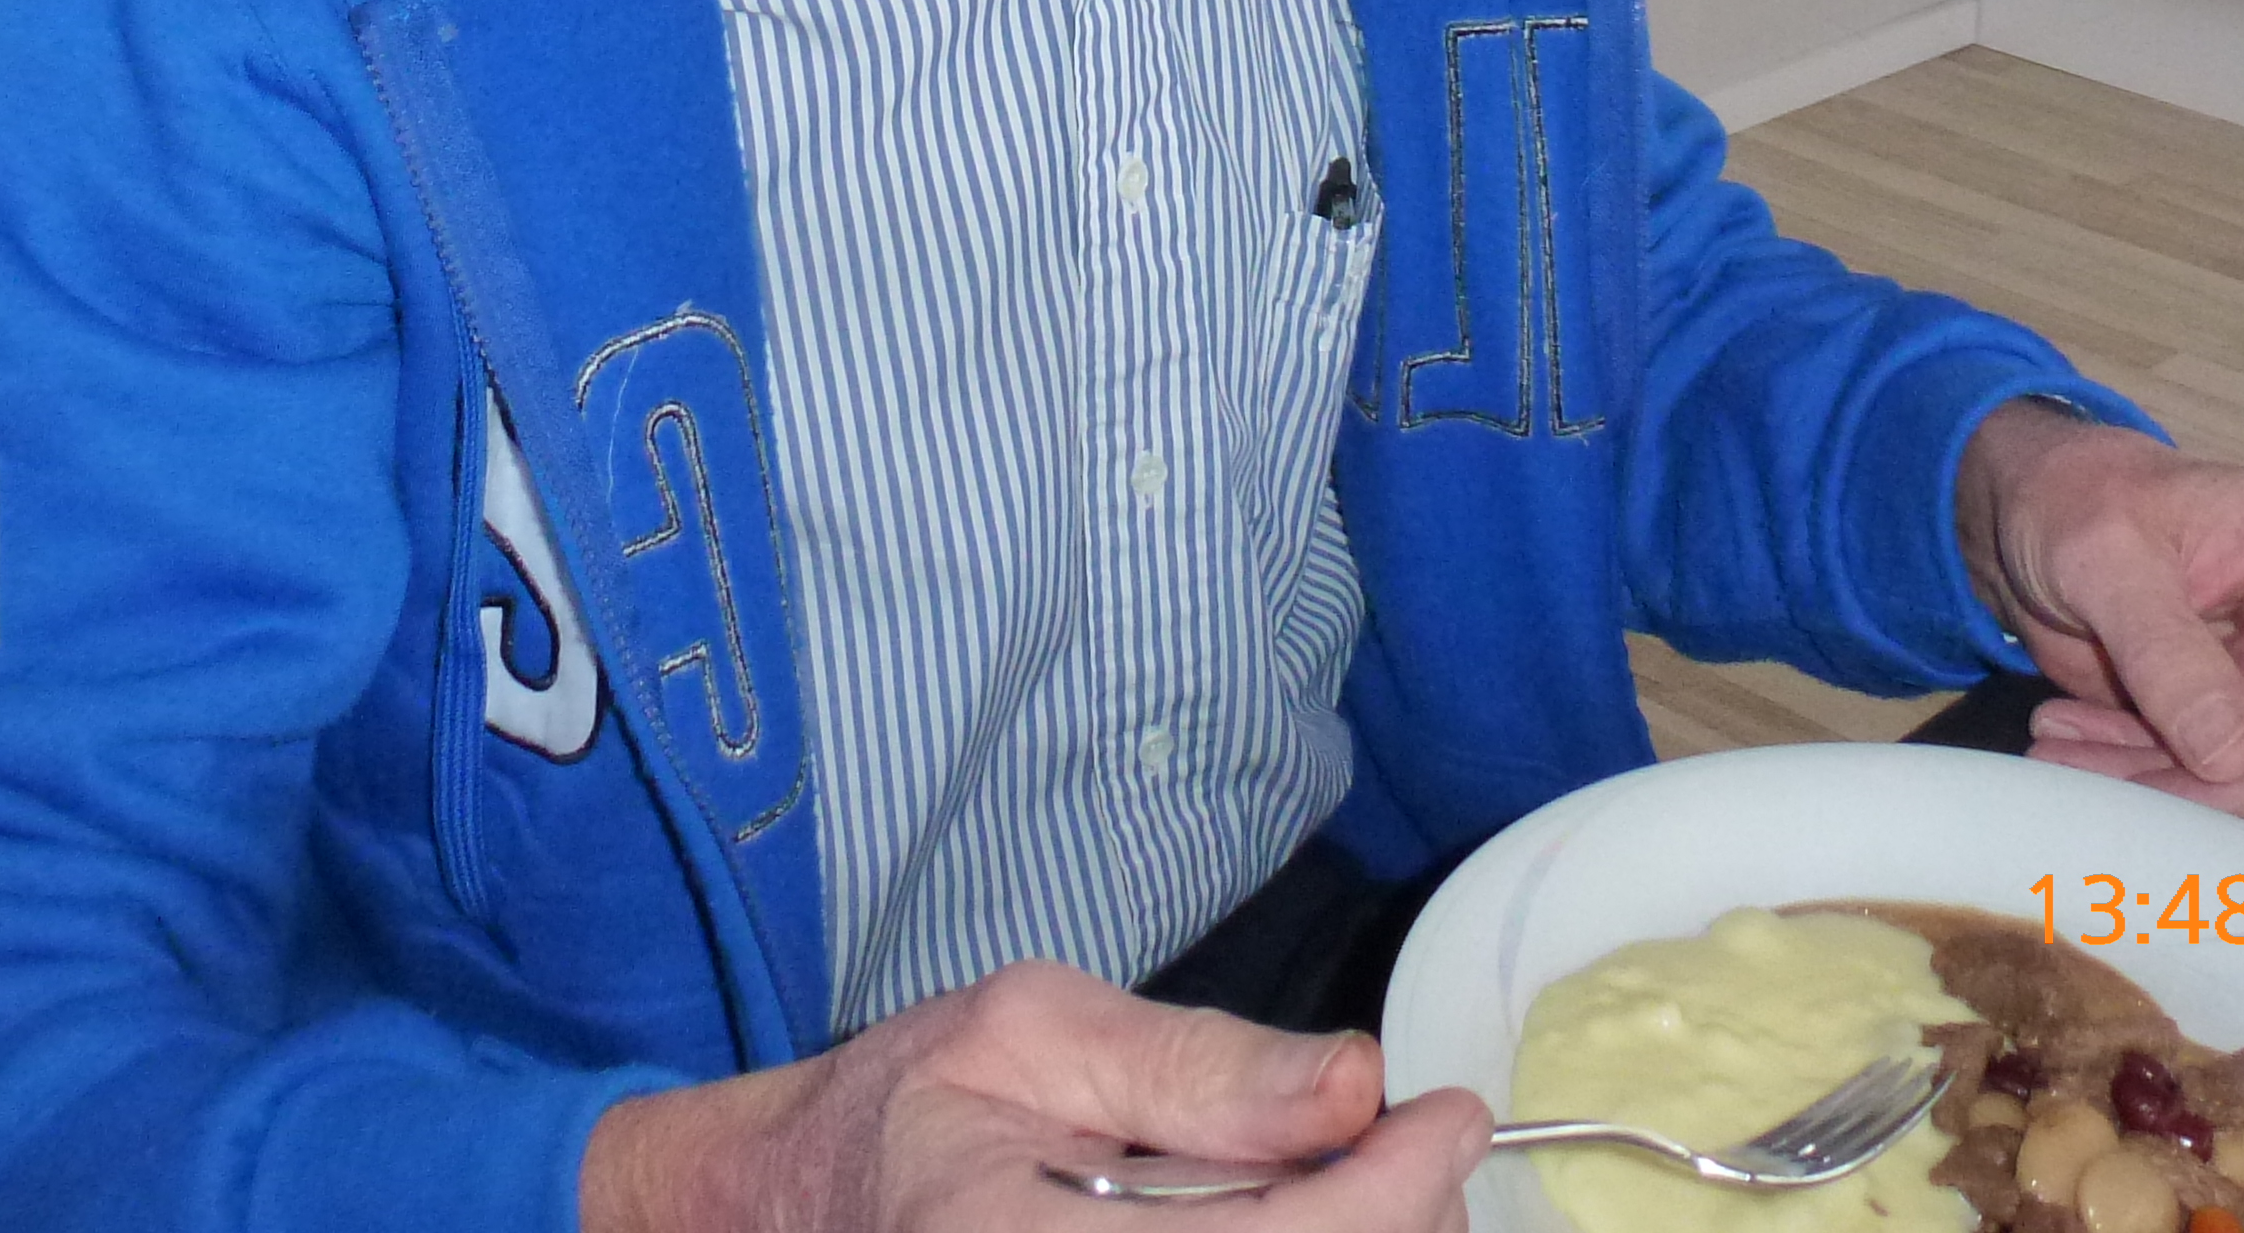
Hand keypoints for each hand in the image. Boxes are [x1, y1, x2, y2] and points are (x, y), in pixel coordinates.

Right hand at [580, 960, 1489, 1232]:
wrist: (794, 1211)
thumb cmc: (907, 1109)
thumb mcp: (1032, 1031)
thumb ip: (1196, 1063)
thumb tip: (1358, 1081)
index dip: (1394, 1189)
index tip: (1449, 1113)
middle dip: (1393, 1224)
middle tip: (1410, 1144)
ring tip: (1349, 1180)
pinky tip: (1293, 1219)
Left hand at [1959, 405, 2243, 882]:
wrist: (2023, 504)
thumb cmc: (2074, 495)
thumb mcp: (2100, 555)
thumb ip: (2165, 651)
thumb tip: (2233, 758)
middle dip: (2236, 788)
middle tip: (2117, 791)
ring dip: (2171, 789)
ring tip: (2060, 757)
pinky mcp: (2242, 714)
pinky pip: (2220, 778)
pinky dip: (2147, 780)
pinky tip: (2066, 746)